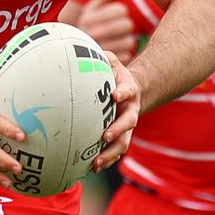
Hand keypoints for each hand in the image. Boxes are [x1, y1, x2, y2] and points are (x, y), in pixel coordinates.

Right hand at [76, 0, 138, 62]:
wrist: (70, 53)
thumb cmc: (85, 27)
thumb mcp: (90, 9)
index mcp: (89, 18)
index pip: (121, 10)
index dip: (120, 11)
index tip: (114, 15)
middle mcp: (92, 33)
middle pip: (127, 25)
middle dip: (124, 24)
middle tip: (118, 27)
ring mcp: (99, 49)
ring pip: (129, 41)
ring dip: (126, 39)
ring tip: (117, 39)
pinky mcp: (106, 64)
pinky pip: (127, 55)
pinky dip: (124, 52)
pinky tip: (116, 50)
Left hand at [93, 51, 139, 171]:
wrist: (131, 91)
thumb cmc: (115, 74)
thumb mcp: (111, 61)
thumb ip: (102, 56)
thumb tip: (82, 46)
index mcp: (129, 91)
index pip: (128, 91)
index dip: (123, 93)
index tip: (115, 95)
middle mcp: (130, 111)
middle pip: (129, 123)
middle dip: (118, 130)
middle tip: (105, 136)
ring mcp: (126, 127)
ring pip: (123, 143)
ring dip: (110, 153)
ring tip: (95, 162)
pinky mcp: (120, 137)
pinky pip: (114, 152)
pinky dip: (105, 160)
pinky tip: (90, 168)